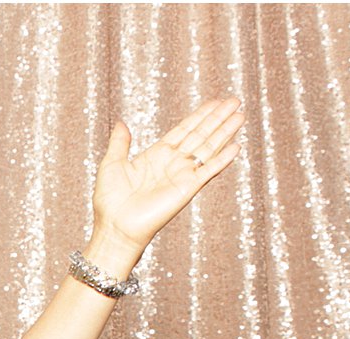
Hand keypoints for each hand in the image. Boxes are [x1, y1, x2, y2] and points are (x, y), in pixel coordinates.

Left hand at [90, 96, 244, 259]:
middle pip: (200, 135)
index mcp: (156, 155)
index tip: (215, 102)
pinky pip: (208, 171)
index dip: (200, 116)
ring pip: (208, 148)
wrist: (115, 226)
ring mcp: (182, 175)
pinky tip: (236, 146)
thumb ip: (120, 143)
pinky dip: (222, 159)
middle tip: (235, 101)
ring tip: (240, 115)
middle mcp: (172, 163)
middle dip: (218, 118)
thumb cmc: (109, 200)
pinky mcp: (187, 188)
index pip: (184, 130)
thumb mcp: (112, 164)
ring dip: (225, 132)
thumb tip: (121, 123)